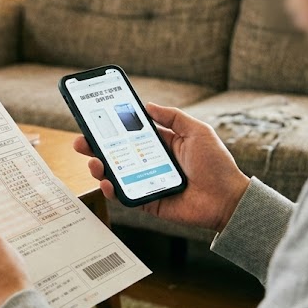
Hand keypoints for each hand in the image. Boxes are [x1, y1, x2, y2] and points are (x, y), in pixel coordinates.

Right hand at [73, 103, 249, 232]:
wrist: (227, 199)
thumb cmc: (217, 164)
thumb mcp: (197, 131)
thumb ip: (173, 117)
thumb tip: (147, 106)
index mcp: (162, 144)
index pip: (131, 133)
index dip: (113, 127)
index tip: (95, 119)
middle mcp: (151, 162)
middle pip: (117, 153)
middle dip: (96, 147)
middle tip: (81, 141)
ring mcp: (147, 182)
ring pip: (116, 174)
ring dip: (100, 168)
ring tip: (94, 162)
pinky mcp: (148, 201)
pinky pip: (125, 196)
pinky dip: (112, 190)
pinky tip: (107, 182)